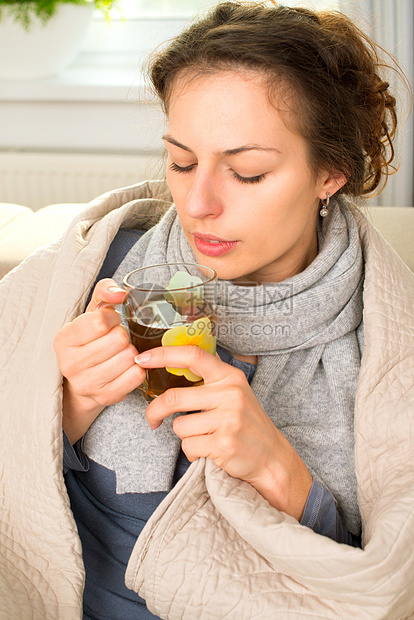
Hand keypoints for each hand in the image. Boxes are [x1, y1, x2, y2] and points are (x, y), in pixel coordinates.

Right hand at [54, 278, 145, 443]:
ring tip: (121, 353)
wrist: (83, 381)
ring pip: (129, 357)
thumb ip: (105, 292)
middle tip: (117, 340)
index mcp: (64, 339)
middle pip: (118, 339)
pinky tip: (127, 367)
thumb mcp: (92, 312)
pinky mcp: (105, 397)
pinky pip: (136, 376)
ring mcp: (87, 383)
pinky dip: (138, 368)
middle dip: (123, 335)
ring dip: (131, 351)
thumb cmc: (90, 340)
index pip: (100, 321)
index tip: (110, 322)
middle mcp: (70, 364)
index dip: (112, 318)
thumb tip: (120, 294)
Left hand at [136, 345, 311, 520]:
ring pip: (179, 426)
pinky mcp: (224, 444)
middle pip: (174, 398)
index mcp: (229, 376)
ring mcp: (228, 419)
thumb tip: (176, 360)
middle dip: (155, 411)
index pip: (192, 355)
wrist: (271, 457)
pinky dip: (192, 452)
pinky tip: (209, 451)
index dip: (163, 354)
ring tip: (203, 438)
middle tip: (152, 419)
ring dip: (184, 436)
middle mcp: (230, 394)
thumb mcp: (235, 391)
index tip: (141, 358)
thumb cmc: (246, 423)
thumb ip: (210, 377)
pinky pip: (188, 446)